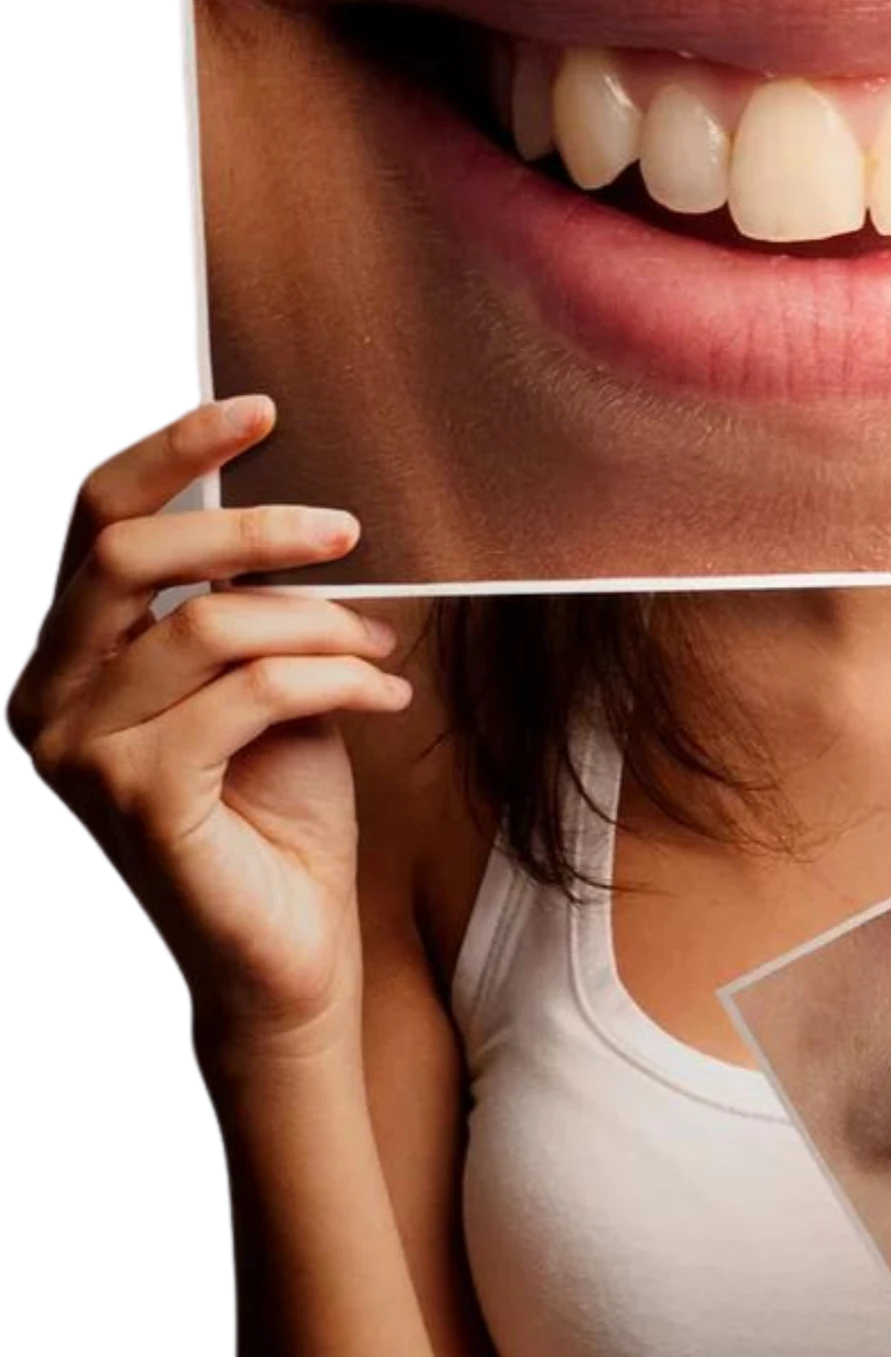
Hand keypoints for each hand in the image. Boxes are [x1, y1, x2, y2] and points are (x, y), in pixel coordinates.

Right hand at [10, 393, 409, 1059]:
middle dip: (254, 526)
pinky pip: (252, 692)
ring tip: (375, 651)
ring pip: (209, 625)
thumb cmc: (273, 803)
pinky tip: (382, 697)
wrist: (281, 948)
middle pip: (131, 554)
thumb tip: (293, 502)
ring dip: (318, 623)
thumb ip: (240, 595)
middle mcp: (42, 697)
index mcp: (60, 652)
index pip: (91, 515)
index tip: (262, 408)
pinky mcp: (137, 798)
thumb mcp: (255, 671)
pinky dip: (335, 679)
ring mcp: (76, 753)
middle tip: (349, 531)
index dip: (171, 447)